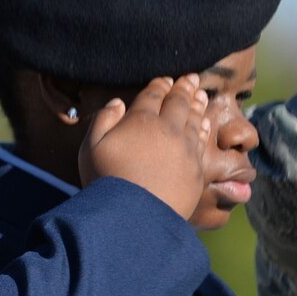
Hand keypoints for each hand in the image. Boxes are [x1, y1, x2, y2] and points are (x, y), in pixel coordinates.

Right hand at [77, 74, 210, 219]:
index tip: (166, 79)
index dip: (160, 85)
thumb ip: (103, 120)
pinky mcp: (196, 168)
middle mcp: (167, 129)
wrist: (135, 217)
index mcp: (140, 120)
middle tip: (192, 78)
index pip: (153, 95)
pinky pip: (202, 141)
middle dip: (184, 88)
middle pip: (178, 102)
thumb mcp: (90, 148)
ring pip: (194, 119)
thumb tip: (117, 103)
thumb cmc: (106, 182)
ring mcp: (185, 149)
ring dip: (198, 104)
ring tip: (201, 94)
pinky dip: (204, 128)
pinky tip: (206, 122)